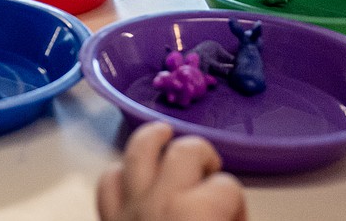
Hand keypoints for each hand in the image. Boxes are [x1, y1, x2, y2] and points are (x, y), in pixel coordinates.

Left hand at [97, 122, 246, 220]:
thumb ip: (232, 218)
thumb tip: (233, 214)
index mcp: (196, 213)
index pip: (227, 186)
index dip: (236, 201)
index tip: (235, 216)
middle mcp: (160, 201)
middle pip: (185, 151)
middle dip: (202, 154)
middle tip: (210, 174)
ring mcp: (129, 206)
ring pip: (138, 151)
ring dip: (154, 137)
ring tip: (165, 133)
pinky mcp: (108, 217)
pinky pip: (110, 181)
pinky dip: (121, 173)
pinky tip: (134, 174)